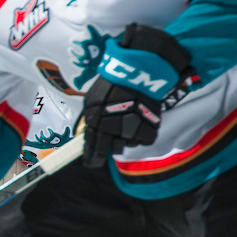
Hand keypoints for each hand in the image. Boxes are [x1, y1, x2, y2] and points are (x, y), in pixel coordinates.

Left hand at [82, 24, 190, 167]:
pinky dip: (140, 133)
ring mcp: (129, 132)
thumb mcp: (93, 99)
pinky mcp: (146, 131)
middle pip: (108, 150)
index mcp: (93, 122)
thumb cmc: (114, 82)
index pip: (91, 147)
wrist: (139, 73)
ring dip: (125, 137)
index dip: (91, 157)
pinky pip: (141, 140)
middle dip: (108, 147)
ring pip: (125, 145)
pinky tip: (139, 118)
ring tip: (128, 119)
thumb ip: (90, 119)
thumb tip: (89, 135)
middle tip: (113, 137)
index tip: (91, 163)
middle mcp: (109, 130)